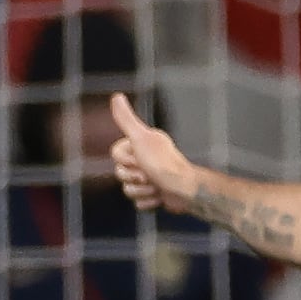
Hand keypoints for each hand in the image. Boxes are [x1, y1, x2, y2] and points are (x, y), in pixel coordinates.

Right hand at [107, 94, 194, 214]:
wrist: (184, 190)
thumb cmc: (164, 163)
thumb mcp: (141, 139)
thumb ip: (126, 119)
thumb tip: (116, 96)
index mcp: (142, 144)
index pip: (115, 154)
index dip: (124, 160)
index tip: (140, 158)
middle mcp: (146, 159)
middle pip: (119, 173)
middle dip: (133, 177)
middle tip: (149, 174)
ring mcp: (150, 178)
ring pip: (128, 189)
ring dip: (142, 191)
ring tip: (157, 186)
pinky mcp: (154, 194)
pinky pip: (138, 203)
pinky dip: (148, 202)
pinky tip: (160, 196)